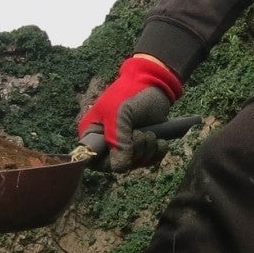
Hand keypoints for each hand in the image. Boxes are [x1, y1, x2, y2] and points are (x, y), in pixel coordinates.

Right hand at [78, 54, 182, 172]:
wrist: (155, 84)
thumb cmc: (131, 93)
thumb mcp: (120, 114)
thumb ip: (117, 140)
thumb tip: (120, 168)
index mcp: (92, 132)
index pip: (93, 160)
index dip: (108, 162)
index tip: (123, 153)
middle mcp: (106, 142)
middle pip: (117, 165)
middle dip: (134, 153)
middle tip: (141, 134)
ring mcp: (125, 145)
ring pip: (135, 164)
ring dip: (147, 150)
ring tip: (151, 134)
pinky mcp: (142, 145)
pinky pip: (149, 161)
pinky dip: (157, 152)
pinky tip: (160, 141)